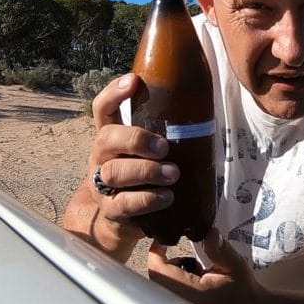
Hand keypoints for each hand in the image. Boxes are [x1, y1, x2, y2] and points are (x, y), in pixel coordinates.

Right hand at [65, 73, 178, 260]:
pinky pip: (124, 203)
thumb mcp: (145, 155)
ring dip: (147, 171)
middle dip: (136, 139)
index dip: (113, 93)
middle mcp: (101, 158)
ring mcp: (102, 185)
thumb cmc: (141, 180)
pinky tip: (166, 197)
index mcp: (110, 138)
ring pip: (115, 172)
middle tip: (164, 147)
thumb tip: (202, 108)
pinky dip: (148, 199)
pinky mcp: (111, 210)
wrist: (118, 223)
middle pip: (106, 138)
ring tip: (173, 174)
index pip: (102, 109)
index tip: (133, 81)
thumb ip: (161, 136)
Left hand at [147, 229, 264, 303]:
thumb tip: (210, 233)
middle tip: (181, 252)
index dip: (157, 251)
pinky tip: (194, 279)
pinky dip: (175, 282)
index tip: (165, 240)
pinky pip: (167, 294)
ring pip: (160, 286)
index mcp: (191, 293)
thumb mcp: (235, 266)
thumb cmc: (244, 292)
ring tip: (193, 267)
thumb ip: (220, 250)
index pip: (159, 270)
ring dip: (169, 272)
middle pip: (155, 278)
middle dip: (164, 261)